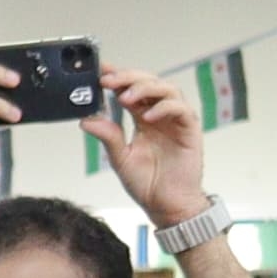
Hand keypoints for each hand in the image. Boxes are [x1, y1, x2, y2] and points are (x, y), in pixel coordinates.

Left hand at [82, 66, 207, 229]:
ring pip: (166, 89)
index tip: (99, 71)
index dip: (117, 78)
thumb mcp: (120, 159)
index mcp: (142, 119)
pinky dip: (165, 107)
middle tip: (108, 80)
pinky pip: (181, 109)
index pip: (130, 90)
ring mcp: (176, 120)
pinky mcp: (190, 129)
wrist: (167, 206)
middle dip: (127, 78)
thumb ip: (107, 137)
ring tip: (125, 98)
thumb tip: (86, 120)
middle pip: (148, 82)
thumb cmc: (147, 183)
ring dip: (145, 88)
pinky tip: (148, 115)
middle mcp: (160, 115)